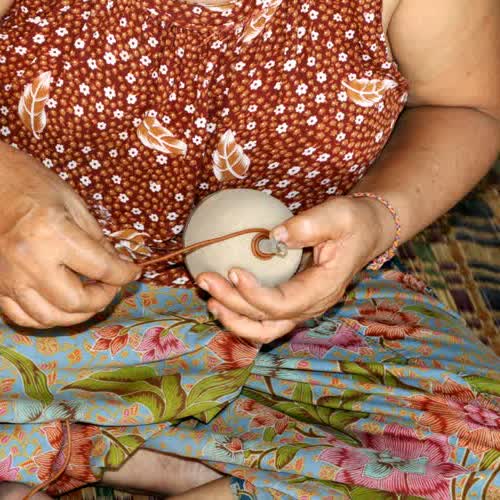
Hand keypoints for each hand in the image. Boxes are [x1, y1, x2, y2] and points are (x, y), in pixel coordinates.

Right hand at [0, 143, 139, 328]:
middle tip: (111, 286)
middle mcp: (30, 263)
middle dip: (103, 298)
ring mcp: (9, 279)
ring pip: (50, 318)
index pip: (102, 269)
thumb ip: (98, 240)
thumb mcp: (75, 204)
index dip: (125, 274)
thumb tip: (116, 265)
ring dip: (78, 314)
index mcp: (53, 235)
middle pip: (76, 303)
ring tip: (90, 297)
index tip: (134, 272)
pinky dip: (49, 317)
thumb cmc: (33, 184)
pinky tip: (61, 304)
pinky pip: (24, 317)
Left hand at [196, 195, 393, 342]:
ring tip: (209, 299)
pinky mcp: (292, 302)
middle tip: (205, 279)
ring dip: (234, 319)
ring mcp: (302, 307)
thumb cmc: (353, 223)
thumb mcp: (339, 216)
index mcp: (324, 288)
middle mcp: (312, 305)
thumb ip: (310, 225)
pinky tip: (222, 299)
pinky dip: (241, 314)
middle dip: (232, 304)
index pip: (284, 304)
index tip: (232, 270)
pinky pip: (264, 319)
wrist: (365, 233)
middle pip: (267, 321)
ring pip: (265, 329)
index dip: (254, 294)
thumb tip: (273, 236)